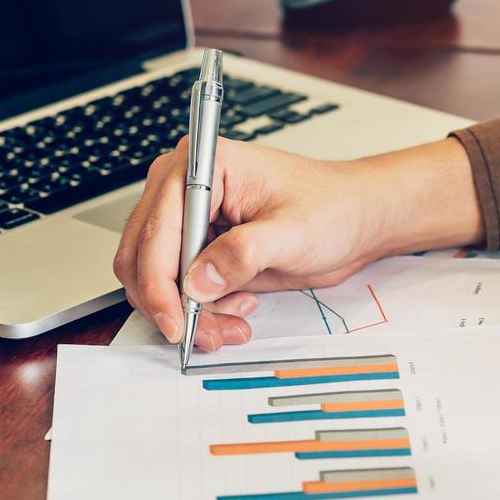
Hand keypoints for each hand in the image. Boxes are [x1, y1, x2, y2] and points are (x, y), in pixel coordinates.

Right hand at [112, 136, 481, 350]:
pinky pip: (179, 290)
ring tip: (234, 324)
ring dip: (190, 313)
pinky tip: (238, 309)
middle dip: (172, 304)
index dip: (159, 283)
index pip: (158, 229)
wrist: (357, 219)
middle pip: (143, 257)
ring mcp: (189, 220)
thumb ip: (244, 253)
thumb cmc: (333, 207)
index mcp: (203, 165)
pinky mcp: (199, 248)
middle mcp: (183, 188)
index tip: (177, 322)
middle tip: (204, 334)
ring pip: (156, 280)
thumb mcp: (294, 232)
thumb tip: (198, 281)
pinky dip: (201, 312)